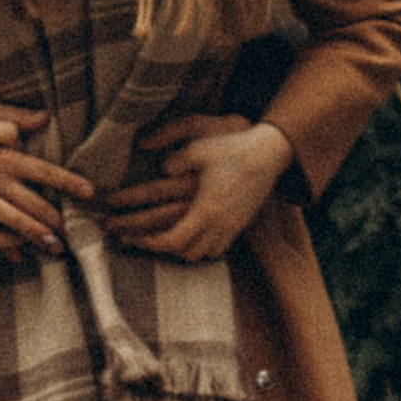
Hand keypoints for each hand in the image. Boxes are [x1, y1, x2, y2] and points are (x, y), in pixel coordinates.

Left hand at [101, 114, 294, 262]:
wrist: (268, 154)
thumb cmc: (233, 149)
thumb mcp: (199, 147)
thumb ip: (176, 159)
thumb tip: (161, 169)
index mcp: (204, 208)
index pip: (173, 239)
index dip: (149, 241)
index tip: (132, 236)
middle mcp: (217, 224)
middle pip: (183, 250)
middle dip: (156, 246)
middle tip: (133, 240)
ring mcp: (230, 226)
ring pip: (200, 254)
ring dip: (179, 250)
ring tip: (160, 240)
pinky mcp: (238, 224)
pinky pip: (216, 247)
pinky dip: (200, 248)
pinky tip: (191, 238)